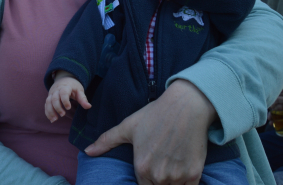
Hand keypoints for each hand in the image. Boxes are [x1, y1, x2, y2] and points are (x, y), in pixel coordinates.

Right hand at [45, 73, 90, 122]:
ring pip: (48, 102)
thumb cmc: (73, 87)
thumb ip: (83, 99)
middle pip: (54, 98)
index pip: (63, 92)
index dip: (65, 100)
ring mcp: (52, 93)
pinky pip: (46, 105)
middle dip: (57, 107)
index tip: (68, 108)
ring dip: (50, 111)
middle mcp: (57, 90)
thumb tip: (89, 106)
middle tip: (63, 115)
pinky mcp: (49, 98)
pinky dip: (47, 112)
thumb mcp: (79, 91)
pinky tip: (51, 119)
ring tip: (55, 120)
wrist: (64, 79)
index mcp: (66, 87)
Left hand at [84, 80, 215, 184]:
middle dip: (158, 181)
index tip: (150, 170)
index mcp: (142, 168)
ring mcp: (177, 176)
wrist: (186, 106)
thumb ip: (107, 141)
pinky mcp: (194, 174)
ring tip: (172, 164)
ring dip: (172, 182)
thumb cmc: (156, 114)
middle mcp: (159, 176)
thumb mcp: (128, 126)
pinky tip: (184, 170)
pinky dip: (186, 183)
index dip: (146, 180)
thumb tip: (87, 151)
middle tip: (162, 162)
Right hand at [267, 94, 282, 122]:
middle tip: (269, 118)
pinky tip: (274, 125)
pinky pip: (281, 118)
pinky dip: (277, 121)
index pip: (277, 100)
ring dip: (273, 117)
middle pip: (276, 108)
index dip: (272, 102)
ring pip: (277, 113)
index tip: (267, 108)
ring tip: (270, 123)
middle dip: (272, 112)